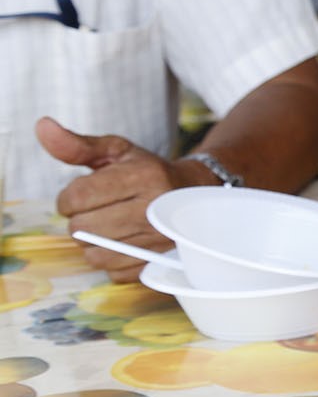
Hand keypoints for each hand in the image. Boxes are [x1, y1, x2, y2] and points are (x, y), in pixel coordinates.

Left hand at [37, 118, 213, 280]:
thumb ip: (77, 145)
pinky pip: (111, 270)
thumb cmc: (148, 171)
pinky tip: (121, 241)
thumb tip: (42, 126)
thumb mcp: (117, 151)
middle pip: (82, 227)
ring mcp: (159, 239)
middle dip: (81, 218)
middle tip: (99, 209)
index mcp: (143, 176)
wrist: (196, 193)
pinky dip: (109, 258)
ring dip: (93, 241)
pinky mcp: (159, 261)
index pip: (76, 197)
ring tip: (109, 225)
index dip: (68, 197)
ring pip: (93, 252)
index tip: (82, 193)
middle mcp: (154, 208)